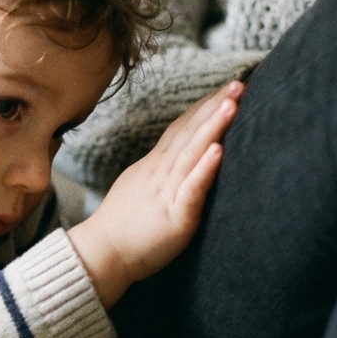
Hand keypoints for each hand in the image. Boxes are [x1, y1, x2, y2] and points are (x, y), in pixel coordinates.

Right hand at [69, 80, 242, 305]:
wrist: (99, 254)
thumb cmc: (121, 228)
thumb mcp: (139, 190)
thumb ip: (160, 174)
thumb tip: (179, 163)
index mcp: (153, 167)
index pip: (181, 129)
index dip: (203, 108)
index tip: (224, 90)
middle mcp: (160, 173)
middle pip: (189, 132)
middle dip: (214, 106)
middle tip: (238, 83)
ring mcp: (166, 192)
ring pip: (192, 152)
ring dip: (213, 126)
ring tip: (232, 103)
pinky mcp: (174, 216)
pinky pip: (191, 188)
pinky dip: (204, 168)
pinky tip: (217, 150)